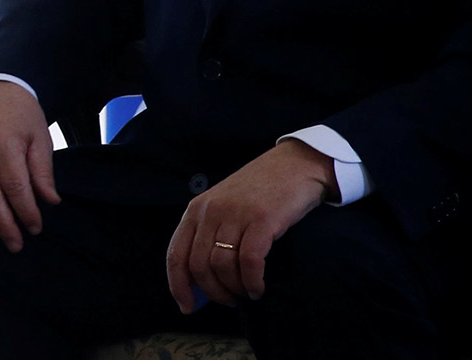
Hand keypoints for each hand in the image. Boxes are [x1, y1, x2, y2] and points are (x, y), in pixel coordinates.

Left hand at [166, 140, 335, 312]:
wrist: (295, 165)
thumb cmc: (260, 191)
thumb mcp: (225, 207)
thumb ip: (210, 234)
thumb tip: (202, 280)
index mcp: (196, 209)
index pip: (176, 254)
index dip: (178, 286)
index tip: (187, 307)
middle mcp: (211, 211)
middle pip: (199, 265)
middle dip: (212, 292)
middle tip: (229, 301)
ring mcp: (235, 214)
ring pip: (221, 266)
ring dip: (234, 288)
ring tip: (247, 293)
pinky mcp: (261, 219)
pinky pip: (249, 261)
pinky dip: (252, 281)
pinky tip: (258, 288)